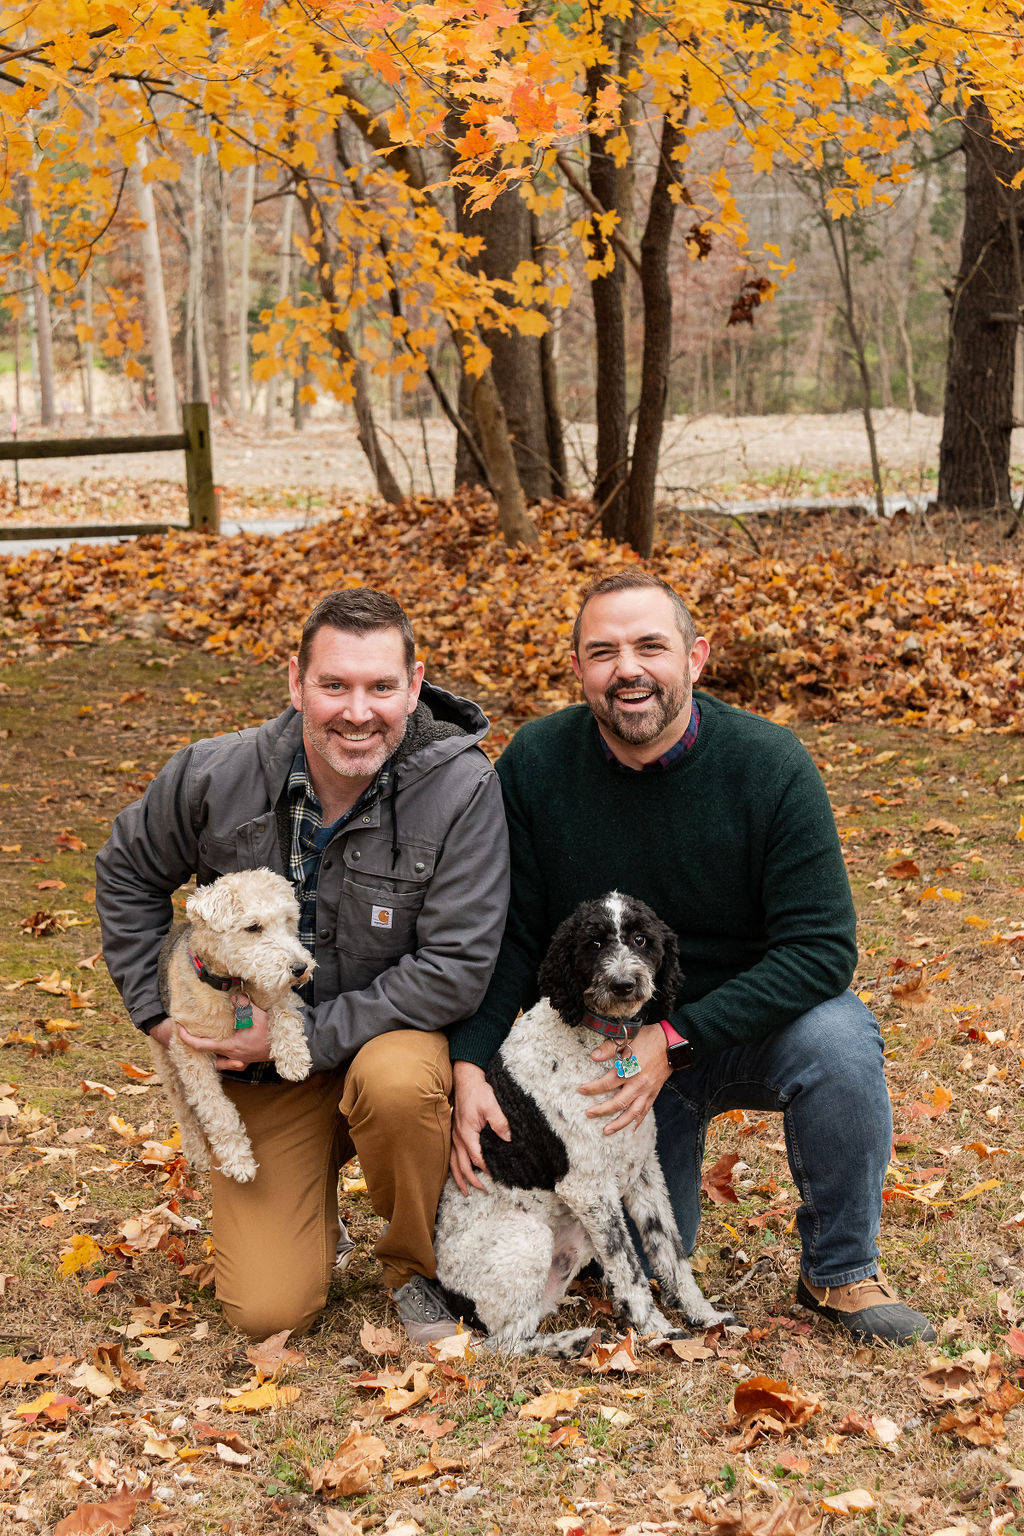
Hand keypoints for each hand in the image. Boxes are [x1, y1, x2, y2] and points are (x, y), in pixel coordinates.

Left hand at [174, 1000, 272, 1071]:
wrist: (290, 1044)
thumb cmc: (273, 1033)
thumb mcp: (257, 1015)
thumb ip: (242, 1005)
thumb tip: (232, 997)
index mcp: (230, 1047)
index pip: (201, 1045)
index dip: (186, 1038)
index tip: (178, 1028)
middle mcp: (233, 1056)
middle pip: (208, 1056)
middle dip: (197, 1047)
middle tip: (191, 1034)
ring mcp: (240, 1059)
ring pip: (219, 1060)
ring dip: (212, 1052)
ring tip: (208, 1039)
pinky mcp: (247, 1058)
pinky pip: (230, 1059)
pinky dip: (224, 1052)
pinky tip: (227, 1041)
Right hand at [451, 1060, 509, 1194]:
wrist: (465, 1078)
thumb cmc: (478, 1091)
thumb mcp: (492, 1106)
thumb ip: (500, 1123)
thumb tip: (508, 1139)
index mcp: (466, 1134)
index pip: (477, 1159)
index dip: (487, 1169)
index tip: (497, 1175)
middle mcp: (457, 1137)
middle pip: (462, 1166)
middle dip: (471, 1181)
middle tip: (482, 1191)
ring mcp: (453, 1135)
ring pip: (453, 1162)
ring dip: (459, 1177)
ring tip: (465, 1190)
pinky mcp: (453, 1131)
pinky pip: (451, 1154)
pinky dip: (454, 1166)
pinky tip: (459, 1170)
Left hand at [578, 1022, 670, 1135]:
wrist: (672, 1042)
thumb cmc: (649, 1039)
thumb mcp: (627, 1038)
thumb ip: (609, 1048)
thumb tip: (593, 1056)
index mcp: (630, 1070)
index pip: (607, 1083)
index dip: (592, 1088)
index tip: (581, 1090)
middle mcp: (638, 1084)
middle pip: (618, 1103)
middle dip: (602, 1110)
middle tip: (589, 1114)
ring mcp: (647, 1091)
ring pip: (632, 1112)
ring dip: (619, 1123)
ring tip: (607, 1131)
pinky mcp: (654, 1093)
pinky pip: (646, 1110)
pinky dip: (638, 1121)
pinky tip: (632, 1128)